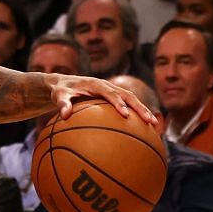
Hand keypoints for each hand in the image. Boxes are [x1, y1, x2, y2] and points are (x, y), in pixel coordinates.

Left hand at [42, 74, 159, 125]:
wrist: (63, 83)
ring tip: (153, 124)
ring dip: (143, 110)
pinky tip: (143, 128)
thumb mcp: (58, 96)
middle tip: (149, 121)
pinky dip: (136, 113)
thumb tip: (64, 115)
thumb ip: (62, 104)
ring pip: (132, 99)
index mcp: (96, 84)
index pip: (110, 93)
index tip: (125, 115)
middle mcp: (107, 86)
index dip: (118, 103)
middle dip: (140, 107)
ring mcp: (112, 90)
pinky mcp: (114, 96)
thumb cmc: (60, 91)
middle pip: (128, 95)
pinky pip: (128, 104)